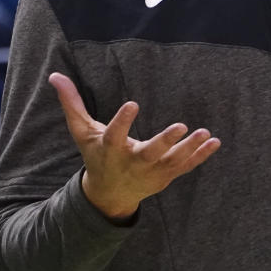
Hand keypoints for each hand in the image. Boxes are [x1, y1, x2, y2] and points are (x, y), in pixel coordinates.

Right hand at [48, 72, 220, 219]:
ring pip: (172, 161)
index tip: (133, 103)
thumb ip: (72, 104)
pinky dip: (200, 156)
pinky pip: (185, 166)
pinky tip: (215, 142)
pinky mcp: (165, 176)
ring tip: (206, 132)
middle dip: (165, 141)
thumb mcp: (82, 132)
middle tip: (180, 125)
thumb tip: (55, 76)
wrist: (109, 195)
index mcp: (110, 150)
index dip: (123, 121)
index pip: (115, 135)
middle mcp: (132, 162)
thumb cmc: (96, 156)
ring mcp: (151, 172)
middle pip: (149, 153)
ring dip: (189, 148)